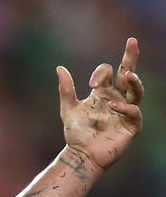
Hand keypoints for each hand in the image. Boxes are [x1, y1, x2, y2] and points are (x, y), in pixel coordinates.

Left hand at [58, 37, 142, 171]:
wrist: (81, 155)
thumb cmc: (76, 133)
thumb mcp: (68, 109)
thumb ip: (66, 89)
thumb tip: (59, 67)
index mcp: (103, 92)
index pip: (108, 72)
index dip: (102, 72)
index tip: (92, 83)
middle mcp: (117, 98)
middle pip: (128, 74)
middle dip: (131, 57)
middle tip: (132, 42)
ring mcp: (126, 111)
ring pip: (136, 91)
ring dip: (134, 82)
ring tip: (128, 75)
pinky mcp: (131, 125)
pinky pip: (134, 112)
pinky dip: (125, 107)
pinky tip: (114, 105)